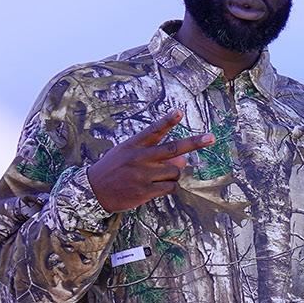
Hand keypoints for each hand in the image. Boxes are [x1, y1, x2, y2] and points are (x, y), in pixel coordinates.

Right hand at [87, 109, 215, 212]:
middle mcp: (139, 158)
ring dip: (173, 174)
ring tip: (156, 177)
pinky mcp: (144, 191)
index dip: (167, 121)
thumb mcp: (127, 154)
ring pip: (175, 171)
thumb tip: (183, 159)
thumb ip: (153, 153)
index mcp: (133, 145)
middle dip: (194, 142)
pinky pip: (170, 187)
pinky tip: (157, 187)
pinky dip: (170, 186)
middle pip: (172, 148)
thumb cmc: (113, 169)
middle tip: (211, 137)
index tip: (179, 111)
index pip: (153, 130)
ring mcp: (142, 175)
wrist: (92, 191)